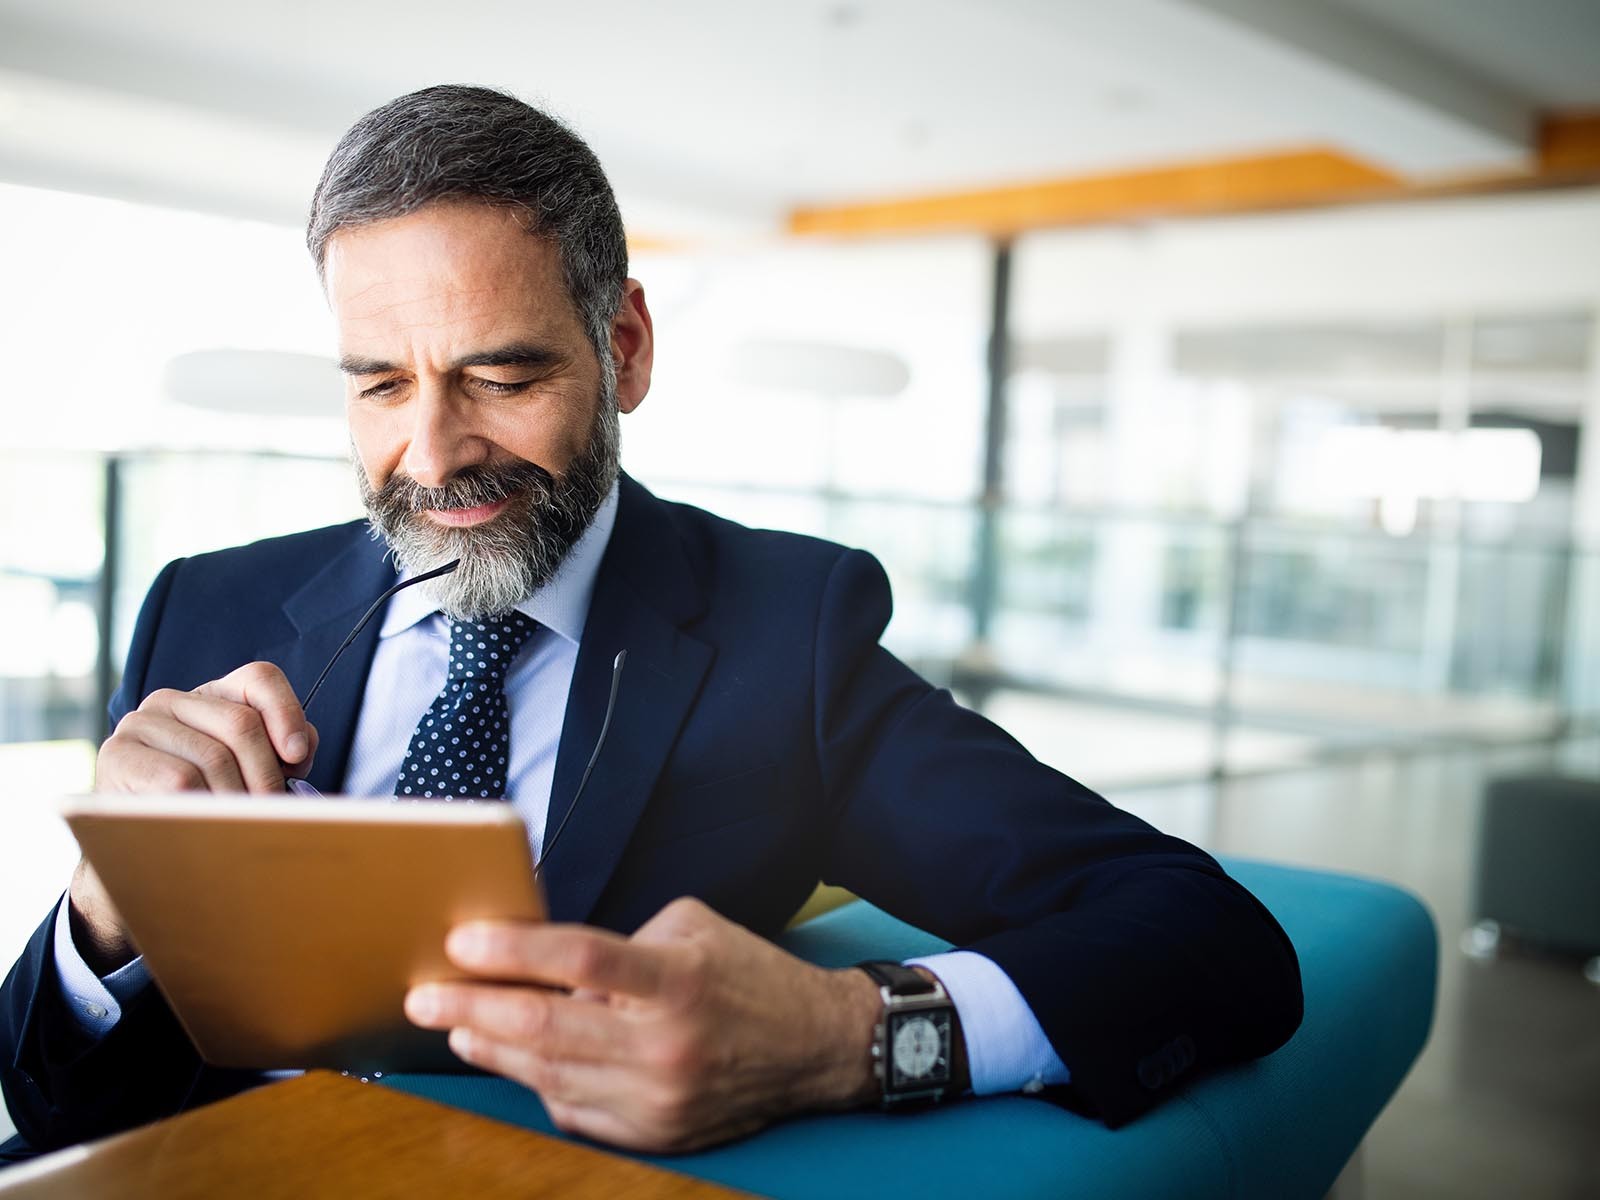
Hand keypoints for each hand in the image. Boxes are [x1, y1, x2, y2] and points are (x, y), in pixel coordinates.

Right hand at [73, 662, 317, 968]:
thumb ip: (282, 752)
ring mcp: (140, 724)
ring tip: (241, 825)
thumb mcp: (248, 772)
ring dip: (236, 799)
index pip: (259, 678)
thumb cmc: (204, 805)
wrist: (135, 845)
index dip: (287, 713)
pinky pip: (180, 779)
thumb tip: (300, 751)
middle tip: (271, 811)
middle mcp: (172, 700)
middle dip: (266, 774)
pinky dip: (204, 806)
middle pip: (242, 723)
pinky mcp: (118, 755)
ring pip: (214, 756)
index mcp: (211, 696)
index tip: (298, 758)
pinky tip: (207, 825)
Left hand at [405, 896, 882, 1151]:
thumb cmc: (746, 976)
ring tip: (456, 1027)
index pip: (580, 957)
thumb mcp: (690, 929)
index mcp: (676, 979)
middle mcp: (665, 1044)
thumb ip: (619, 942)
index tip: (460, 941)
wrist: (814, 1047)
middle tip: (425, 995)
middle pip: (546, 1026)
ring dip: (492, 1049)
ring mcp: (658, 1098)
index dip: (513, 948)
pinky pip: (573, 1111)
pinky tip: (513, 1059)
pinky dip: (539, 1083)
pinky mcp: (654, 1135)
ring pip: (548, 1075)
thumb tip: (543, 958)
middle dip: (471, 1008)